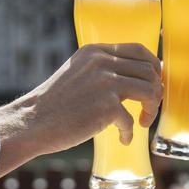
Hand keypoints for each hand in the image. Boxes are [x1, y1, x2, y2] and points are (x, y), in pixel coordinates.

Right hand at [0, 43, 162, 176]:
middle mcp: (103, 62)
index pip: (138, 50)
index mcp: (96, 51)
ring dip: (151, 109)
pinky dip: (130, 132)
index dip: (153, 67)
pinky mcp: (106, 106)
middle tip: (148, 109)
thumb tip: (137, 78)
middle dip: (156, 91)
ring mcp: (105, 83)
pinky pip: (132, 120)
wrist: (33, 121)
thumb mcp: (78, 73)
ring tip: (142, 122)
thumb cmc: (56, 104)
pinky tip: (122, 138)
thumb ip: (102, 70)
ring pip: (149, 91)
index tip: (154, 83)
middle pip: (149, 71)